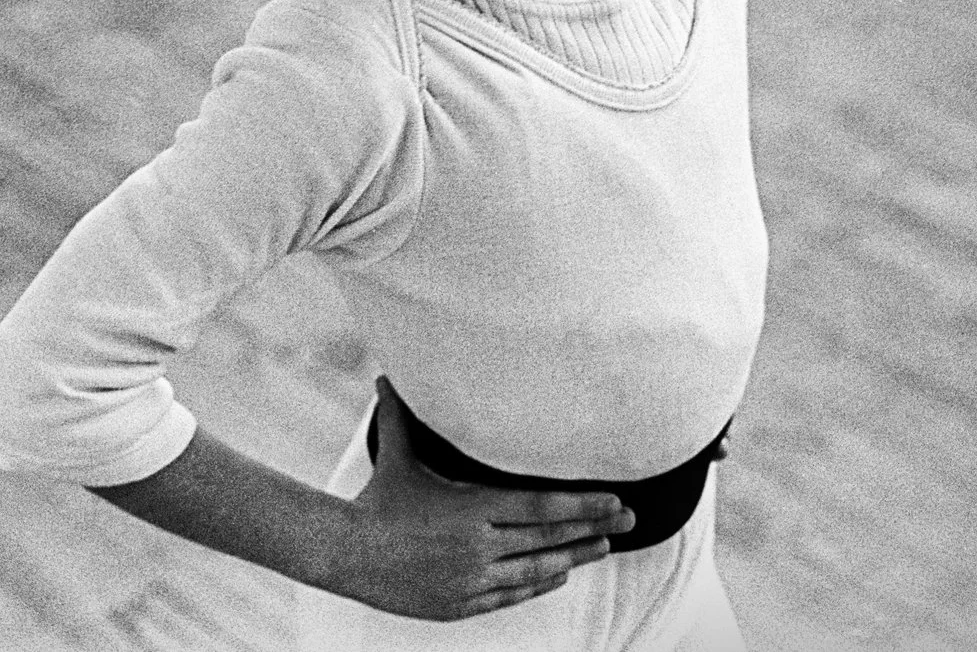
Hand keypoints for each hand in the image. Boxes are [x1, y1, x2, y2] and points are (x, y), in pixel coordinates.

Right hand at [325, 377, 632, 621]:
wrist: (347, 554)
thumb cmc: (376, 500)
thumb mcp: (395, 455)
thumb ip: (400, 414)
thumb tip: (388, 373)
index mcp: (472, 507)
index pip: (542, 507)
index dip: (583, 505)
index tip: (614, 500)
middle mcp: (479, 545)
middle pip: (549, 537)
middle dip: (594, 529)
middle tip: (629, 522)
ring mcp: (473, 578)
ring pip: (536, 569)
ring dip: (573, 557)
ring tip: (601, 548)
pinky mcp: (462, 602)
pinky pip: (512, 594)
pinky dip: (538, 582)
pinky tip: (557, 573)